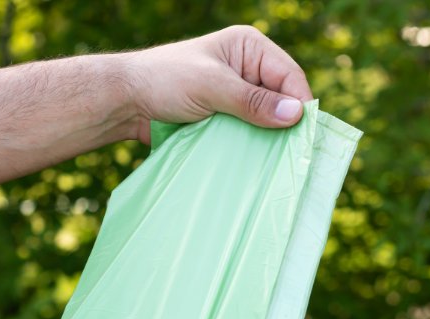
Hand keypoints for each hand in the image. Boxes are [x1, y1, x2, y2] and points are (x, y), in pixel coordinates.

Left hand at [125, 25, 313, 142]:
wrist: (126, 102)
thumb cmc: (165, 81)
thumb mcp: (211, 87)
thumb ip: (252, 101)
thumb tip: (295, 114)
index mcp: (249, 47)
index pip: (289, 75)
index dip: (299, 104)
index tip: (303, 135)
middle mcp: (247, 68)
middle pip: (281, 99)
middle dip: (284, 123)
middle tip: (291, 154)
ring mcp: (236, 95)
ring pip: (266, 119)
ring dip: (267, 138)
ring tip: (274, 160)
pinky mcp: (225, 117)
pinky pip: (248, 132)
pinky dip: (251, 145)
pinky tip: (255, 161)